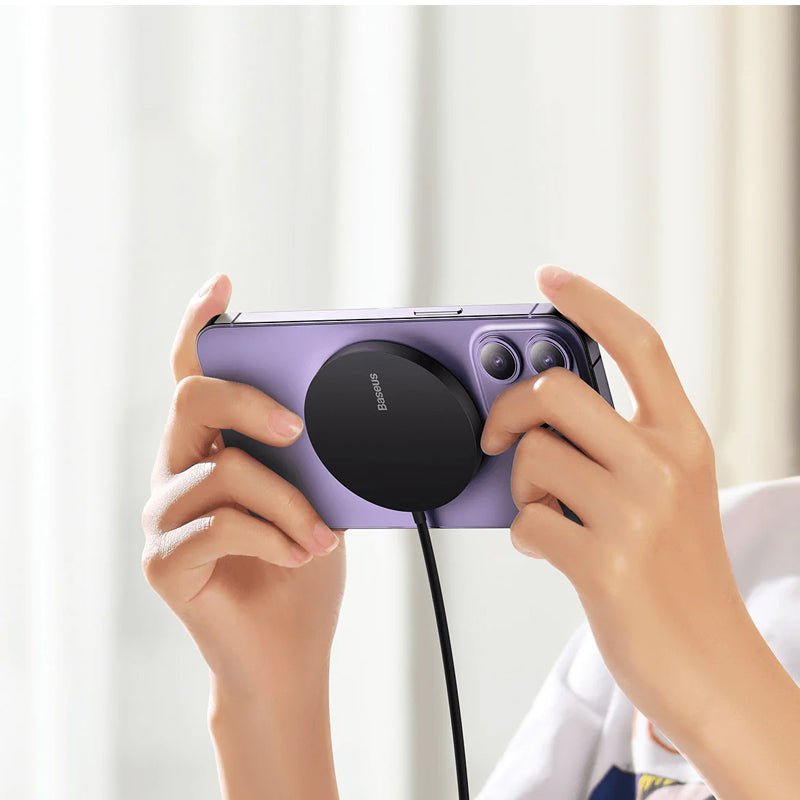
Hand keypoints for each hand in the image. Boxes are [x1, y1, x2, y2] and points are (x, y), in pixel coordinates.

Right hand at [141, 275, 343, 798]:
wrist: (290, 652)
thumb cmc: (303, 567)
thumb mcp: (321, 497)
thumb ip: (313, 456)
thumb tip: (338, 419)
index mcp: (216, 449)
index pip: (195, 377)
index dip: (200, 328)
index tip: (222, 289)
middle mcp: (180, 473)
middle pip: (193, 400)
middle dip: (251, 402)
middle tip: (297, 428)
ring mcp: (165, 518)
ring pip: (224, 471)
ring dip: (289, 502)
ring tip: (320, 536)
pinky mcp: (165, 563)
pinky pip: (220, 526)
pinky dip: (273, 537)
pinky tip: (298, 556)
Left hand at [482, 266, 799, 799]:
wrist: (710, 663)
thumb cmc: (678, 573)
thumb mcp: (668, 493)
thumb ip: (613, 446)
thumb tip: (534, 414)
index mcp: (682, 438)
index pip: (638, 344)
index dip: (590, 302)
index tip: (550, 279)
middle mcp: (664, 464)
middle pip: (553, 390)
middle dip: (509, 410)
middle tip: (497, 435)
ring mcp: (636, 513)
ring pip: (530, 457)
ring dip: (521, 489)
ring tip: (551, 515)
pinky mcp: (605, 562)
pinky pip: (525, 520)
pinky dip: (525, 535)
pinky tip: (553, 551)